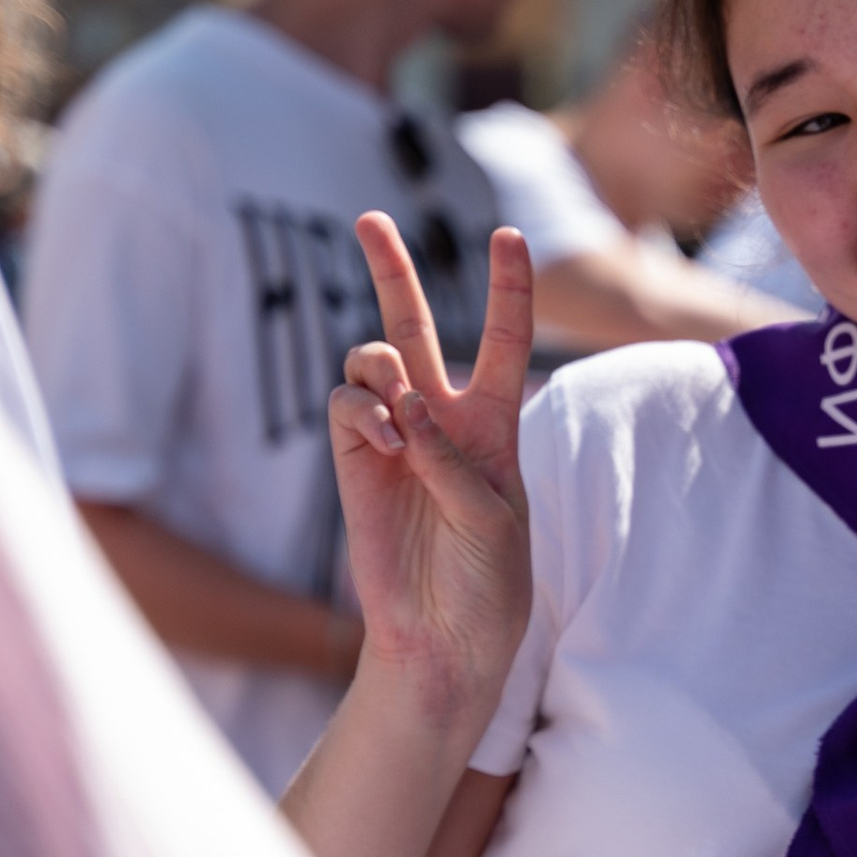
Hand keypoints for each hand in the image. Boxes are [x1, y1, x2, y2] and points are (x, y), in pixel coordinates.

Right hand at [331, 214, 532, 730]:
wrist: (442, 638)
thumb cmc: (487, 583)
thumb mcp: (492, 517)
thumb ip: (452, 457)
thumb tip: (404, 401)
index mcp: (494, 426)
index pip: (504, 342)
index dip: (508, 288)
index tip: (509, 234)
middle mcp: (440, 419)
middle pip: (414, 325)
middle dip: (391, 271)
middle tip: (369, 218)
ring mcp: (391, 436)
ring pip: (372, 357)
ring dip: (383, 367)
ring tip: (399, 413)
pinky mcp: (353, 459)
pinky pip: (346, 402)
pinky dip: (364, 408)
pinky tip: (388, 442)